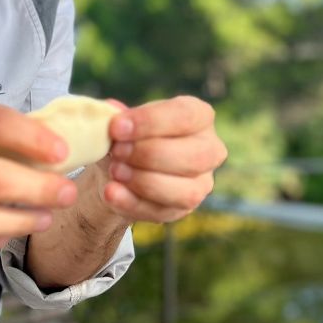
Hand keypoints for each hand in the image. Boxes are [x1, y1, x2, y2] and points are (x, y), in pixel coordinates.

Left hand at [101, 96, 226, 223]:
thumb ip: (117, 116)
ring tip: (115, 171)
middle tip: (117, 151)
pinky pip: (163, 211)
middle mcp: (210, 150)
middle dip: (150, 154)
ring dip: (145, 181)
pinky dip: (133, 203)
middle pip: (194, 156)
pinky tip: (112, 192)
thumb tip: (111, 110)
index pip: (186, 115)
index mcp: (199, 116)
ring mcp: (201, 184)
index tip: (116, 128)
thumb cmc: (128, 136)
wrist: (117, 168)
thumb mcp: (122, 121)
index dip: (150, 122)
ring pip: (186, 191)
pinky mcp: (183, 210)